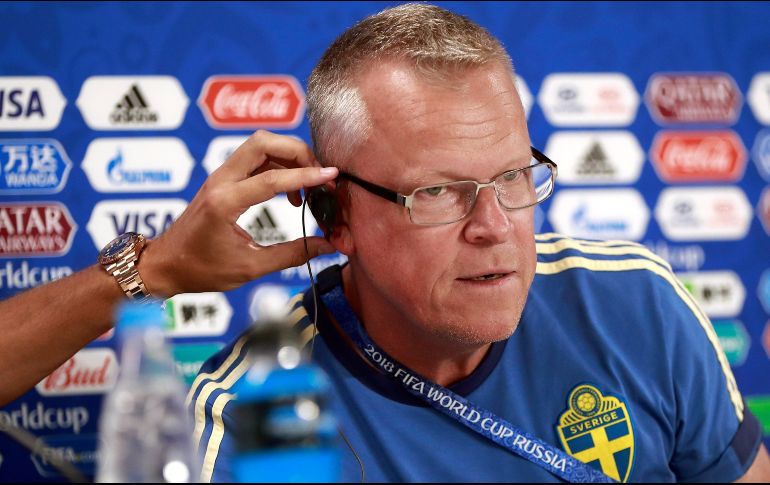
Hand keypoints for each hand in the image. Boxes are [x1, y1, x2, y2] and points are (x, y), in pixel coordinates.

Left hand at [139, 130, 337, 296]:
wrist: (165, 265)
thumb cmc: (200, 269)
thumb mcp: (249, 267)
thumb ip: (291, 255)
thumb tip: (326, 246)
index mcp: (224, 203)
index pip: (272, 178)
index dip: (307, 175)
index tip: (331, 176)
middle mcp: (220, 181)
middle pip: (263, 142)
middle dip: (297, 151)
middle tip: (319, 175)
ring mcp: (220, 177)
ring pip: (259, 145)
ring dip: (288, 157)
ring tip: (307, 186)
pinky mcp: (223, 180)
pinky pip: (254, 159)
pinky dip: (278, 166)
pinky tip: (289, 193)